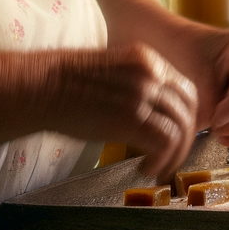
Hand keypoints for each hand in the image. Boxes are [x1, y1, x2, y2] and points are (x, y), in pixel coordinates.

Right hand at [46, 44, 199, 180]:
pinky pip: (165, 143)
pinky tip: (147, 169)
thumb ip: (135, 87)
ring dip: (175, 155)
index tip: (177, 137)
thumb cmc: (64, 85)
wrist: (39, 86)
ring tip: (158, 169)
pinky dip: (162, 161)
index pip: (185, 90)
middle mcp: (150, 73)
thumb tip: (150, 115)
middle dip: (186, 138)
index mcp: (147, 60)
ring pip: (181, 128)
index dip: (186, 117)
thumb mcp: (111, 74)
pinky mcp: (131, 118)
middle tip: (173, 157)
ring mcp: (142, 94)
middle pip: (188, 109)